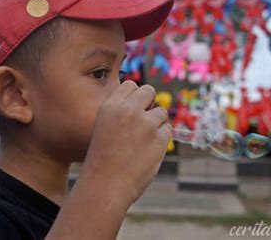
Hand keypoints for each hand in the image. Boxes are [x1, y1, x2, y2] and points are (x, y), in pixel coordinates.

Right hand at [80, 80, 171, 205]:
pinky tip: (147, 151)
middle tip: (143, 121)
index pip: (131, 85)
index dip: (134, 97)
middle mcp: (128, 110)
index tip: (133, 110)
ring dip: (156, 124)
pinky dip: (161, 139)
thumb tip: (145, 99)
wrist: (105, 185)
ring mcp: (145, 124)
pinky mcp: (159, 139)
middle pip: (149, 91)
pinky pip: (167, 130)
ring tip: (142, 142)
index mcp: (110, 106)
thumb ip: (121, 110)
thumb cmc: (103, 158)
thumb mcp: (103, 126)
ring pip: (161, 112)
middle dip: (149, 104)